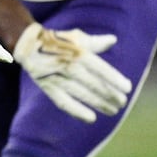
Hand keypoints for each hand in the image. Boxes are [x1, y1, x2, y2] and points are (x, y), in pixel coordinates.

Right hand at [12, 22, 132, 123]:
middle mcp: (68, 65)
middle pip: (93, 83)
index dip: (114, 79)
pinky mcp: (48, 87)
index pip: (100, 68)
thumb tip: (113, 40)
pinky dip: (77, 111)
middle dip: (110, 94)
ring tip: (113, 110)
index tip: (127, 88)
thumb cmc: (58, 41)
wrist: (28, 44)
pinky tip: (91, 118)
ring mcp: (57, 77)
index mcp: (78, 52)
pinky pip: (63, 102)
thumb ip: (95, 42)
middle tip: (122, 102)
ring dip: (99, 104)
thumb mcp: (76, 38)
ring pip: (81, 94)